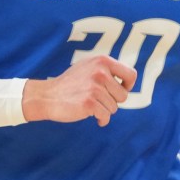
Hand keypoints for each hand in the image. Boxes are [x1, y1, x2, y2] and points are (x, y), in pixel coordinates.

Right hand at [22, 55, 136, 126]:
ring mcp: (95, 88)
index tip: (119, 90)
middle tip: (98, 99)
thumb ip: (107, 69)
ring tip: (90, 104)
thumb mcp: (89, 67)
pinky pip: (106, 116)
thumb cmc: (70, 83)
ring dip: (104, 110)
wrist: (48, 96)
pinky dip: (101, 119)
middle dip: (113, 101)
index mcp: (102, 60)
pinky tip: (92, 115)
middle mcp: (100, 72)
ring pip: (114, 107)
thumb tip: (129, 78)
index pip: (131, 74)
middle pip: (123, 95)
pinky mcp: (89, 103)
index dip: (128, 85)